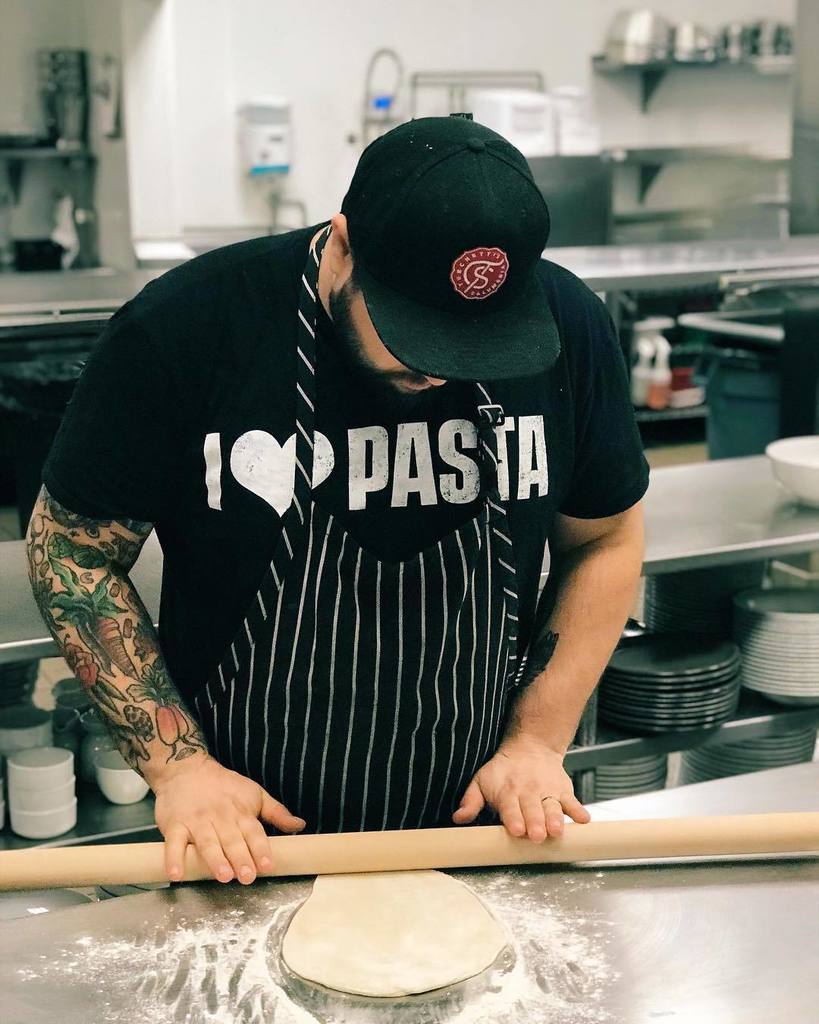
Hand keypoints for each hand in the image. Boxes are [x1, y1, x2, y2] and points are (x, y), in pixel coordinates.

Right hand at [152, 754, 304, 883]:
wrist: (186, 768)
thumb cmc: (224, 786)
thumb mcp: (254, 794)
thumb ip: (276, 812)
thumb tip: (300, 826)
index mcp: (241, 812)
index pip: (254, 832)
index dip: (262, 849)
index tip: (268, 865)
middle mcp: (220, 817)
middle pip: (232, 839)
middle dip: (241, 858)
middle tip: (247, 876)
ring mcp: (196, 821)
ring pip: (207, 842)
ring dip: (215, 859)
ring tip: (223, 875)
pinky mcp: (175, 825)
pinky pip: (174, 843)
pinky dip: (174, 858)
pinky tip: (176, 874)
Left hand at [452, 732, 590, 841]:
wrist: (531, 746)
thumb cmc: (503, 770)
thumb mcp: (481, 780)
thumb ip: (471, 801)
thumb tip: (458, 818)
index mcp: (507, 792)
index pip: (510, 807)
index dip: (513, 818)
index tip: (516, 830)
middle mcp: (528, 792)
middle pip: (533, 810)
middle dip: (536, 823)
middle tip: (538, 836)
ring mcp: (548, 792)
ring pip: (553, 807)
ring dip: (556, 819)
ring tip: (558, 831)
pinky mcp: (563, 791)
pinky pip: (573, 801)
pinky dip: (579, 810)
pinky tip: (584, 820)